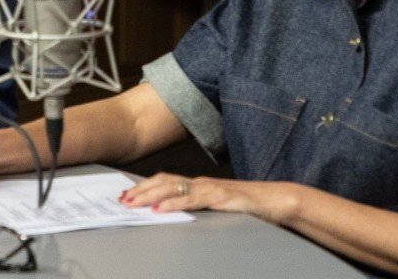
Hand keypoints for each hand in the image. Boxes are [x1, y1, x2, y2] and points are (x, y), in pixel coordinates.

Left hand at [118, 173, 299, 224]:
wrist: (275, 201)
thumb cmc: (246, 205)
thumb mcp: (216, 207)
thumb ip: (197, 208)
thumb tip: (174, 215)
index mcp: (199, 185)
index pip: (166, 182)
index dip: (144, 187)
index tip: (126, 195)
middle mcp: (201, 183)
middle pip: (164, 182)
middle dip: (140, 190)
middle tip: (122, 199)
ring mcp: (211, 188)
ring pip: (174, 188)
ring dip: (150, 195)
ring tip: (133, 202)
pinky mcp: (221, 197)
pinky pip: (193, 199)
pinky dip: (174, 204)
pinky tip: (161, 209)